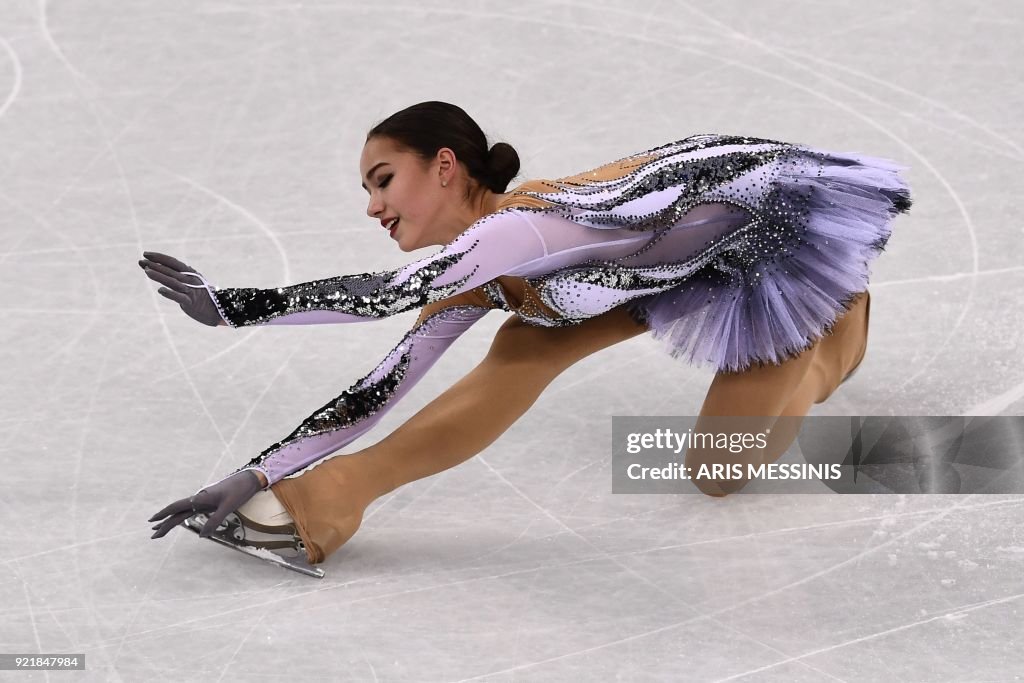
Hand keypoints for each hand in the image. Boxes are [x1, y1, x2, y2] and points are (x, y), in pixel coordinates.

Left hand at [138, 251, 224, 326]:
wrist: (218, 309)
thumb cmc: (201, 294)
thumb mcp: (191, 282)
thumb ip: (176, 276)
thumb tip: (158, 268)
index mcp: (190, 272)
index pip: (173, 262)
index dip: (159, 257)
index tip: (145, 254)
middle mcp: (190, 279)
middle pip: (170, 270)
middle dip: (155, 265)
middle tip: (141, 261)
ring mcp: (191, 291)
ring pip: (173, 282)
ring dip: (160, 276)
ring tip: (146, 271)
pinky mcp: (191, 302)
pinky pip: (179, 297)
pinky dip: (170, 293)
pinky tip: (160, 290)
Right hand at [148, 470, 262, 538]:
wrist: (249, 479)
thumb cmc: (239, 491)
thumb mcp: (228, 506)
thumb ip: (215, 521)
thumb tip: (201, 536)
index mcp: (200, 498)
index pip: (177, 507)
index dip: (163, 514)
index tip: (151, 521)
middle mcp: (199, 499)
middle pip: (177, 513)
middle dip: (164, 524)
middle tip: (153, 535)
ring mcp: (203, 501)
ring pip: (183, 513)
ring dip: (171, 521)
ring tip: (159, 530)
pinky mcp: (210, 503)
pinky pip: (192, 512)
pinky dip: (183, 518)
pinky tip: (179, 522)